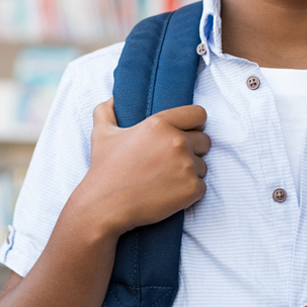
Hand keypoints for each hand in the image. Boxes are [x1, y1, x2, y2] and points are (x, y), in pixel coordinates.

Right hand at [76, 98, 210, 236]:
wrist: (104, 207)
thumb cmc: (104, 170)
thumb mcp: (101, 134)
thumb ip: (106, 111)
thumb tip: (113, 99)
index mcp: (160, 124)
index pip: (199, 114)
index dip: (195, 124)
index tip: (187, 133)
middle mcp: (176, 142)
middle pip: (205, 141)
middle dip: (193, 150)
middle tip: (171, 162)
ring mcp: (186, 166)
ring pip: (203, 166)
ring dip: (190, 172)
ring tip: (166, 180)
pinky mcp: (191, 189)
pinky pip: (202, 187)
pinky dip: (189, 192)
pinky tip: (169, 193)